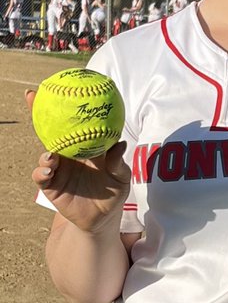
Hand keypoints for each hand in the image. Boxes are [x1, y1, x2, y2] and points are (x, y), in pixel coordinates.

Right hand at [26, 89, 129, 233]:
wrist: (102, 218)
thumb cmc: (113, 192)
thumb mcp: (121, 177)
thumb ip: (118, 162)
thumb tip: (120, 144)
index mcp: (84, 145)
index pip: (73, 121)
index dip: (65, 104)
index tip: (60, 84)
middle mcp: (67, 152)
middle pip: (51, 129)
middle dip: (39, 111)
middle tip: (33, 97)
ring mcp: (57, 167)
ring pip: (44, 152)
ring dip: (45, 150)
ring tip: (50, 154)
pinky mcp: (49, 184)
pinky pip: (41, 175)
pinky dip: (42, 170)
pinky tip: (48, 169)